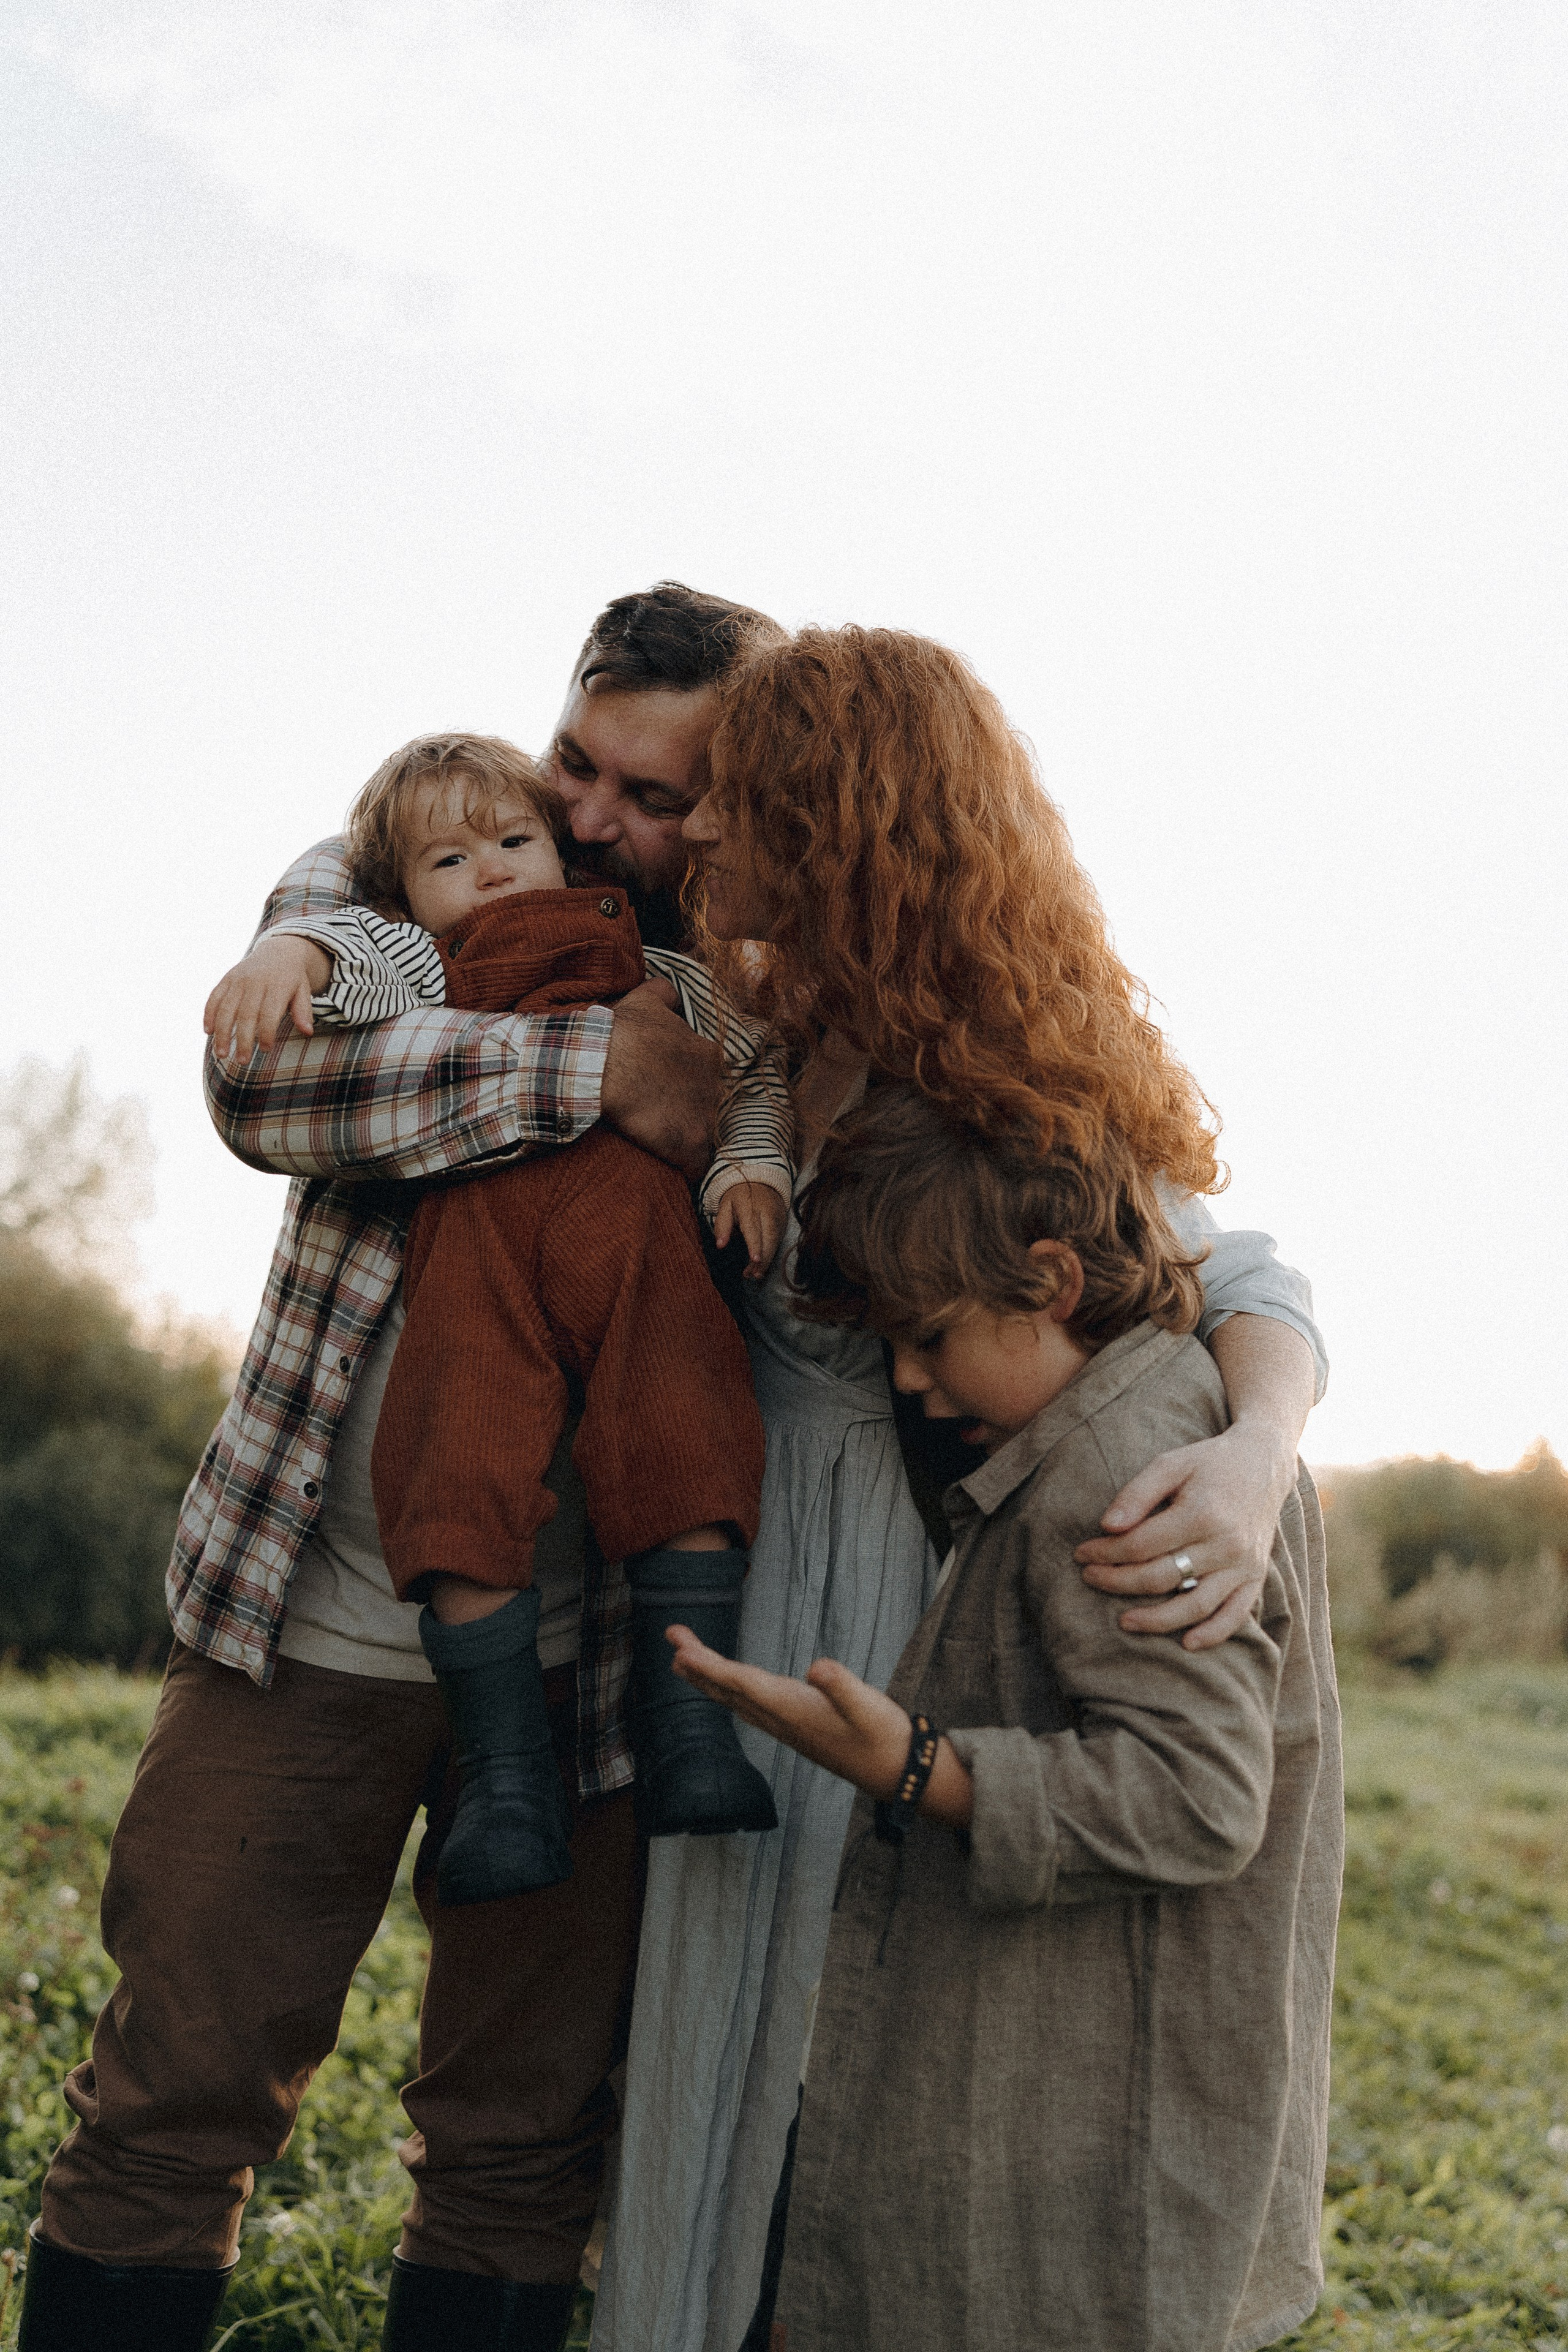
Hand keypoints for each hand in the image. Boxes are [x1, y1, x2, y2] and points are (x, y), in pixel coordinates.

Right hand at [205, 934, 330, 1065]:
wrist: (278, 951)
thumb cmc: (292, 979)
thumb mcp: (303, 991)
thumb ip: (303, 1011)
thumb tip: (308, 1032)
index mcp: (277, 985)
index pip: (269, 1013)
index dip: (266, 1033)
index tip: (265, 1050)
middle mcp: (255, 982)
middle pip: (246, 1014)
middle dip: (242, 1039)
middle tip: (242, 1061)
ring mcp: (238, 979)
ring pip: (226, 1008)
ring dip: (222, 1032)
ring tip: (221, 1054)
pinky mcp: (227, 979)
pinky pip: (214, 996)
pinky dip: (209, 1013)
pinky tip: (208, 1031)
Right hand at [600, 979, 722, 1181]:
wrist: (602, 1063)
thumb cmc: (620, 1032)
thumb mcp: (645, 1000)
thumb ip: (664, 994)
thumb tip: (671, 993)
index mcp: (707, 1053)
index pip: (706, 1078)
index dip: (686, 1088)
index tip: (666, 1094)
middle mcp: (715, 1084)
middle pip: (709, 1107)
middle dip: (690, 1114)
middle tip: (662, 1119)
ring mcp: (707, 1115)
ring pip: (705, 1136)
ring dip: (687, 1142)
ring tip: (664, 1147)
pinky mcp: (692, 1143)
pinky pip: (697, 1167)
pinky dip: (685, 1171)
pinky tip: (670, 1169)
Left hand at [669, 1629, 910, 1792]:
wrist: (896, 1772)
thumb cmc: (884, 1737)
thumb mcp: (869, 1707)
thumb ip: (843, 1687)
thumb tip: (818, 1668)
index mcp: (793, 1710)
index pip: (742, 1684)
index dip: (710, 1667)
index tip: (681, 1651)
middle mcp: (782, 1719)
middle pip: (729, 1689)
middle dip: (697, 1665)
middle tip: (672, 1635)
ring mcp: (786, 1726)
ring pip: (736, 1699)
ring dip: (707, 1678)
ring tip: (683, 1659)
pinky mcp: (795, 1727)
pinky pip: (750, 1706)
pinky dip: (729, 1691)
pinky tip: (726, 1687)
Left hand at [711, 1179, 788, 1277]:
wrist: (761, 1179)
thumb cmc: (739, 1195)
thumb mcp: (725, 1205)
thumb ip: (722, 1225)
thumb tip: (720, 1245)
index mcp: (750, 1208)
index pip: (753, 1228)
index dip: (755, 1245)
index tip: (755, 1260)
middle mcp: (767, 1213)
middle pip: (768, 1239)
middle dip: (762, 1260)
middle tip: (752, 1276)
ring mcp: (778, 1218)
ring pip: (775, 1242)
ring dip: (767, 1260)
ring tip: (755, 1275)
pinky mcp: (783, 1223)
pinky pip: (778, 1241)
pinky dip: (771, 1254)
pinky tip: (762, 1264)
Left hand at [1075, 1418, 1295, 1649]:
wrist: (1263, 1464)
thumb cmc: (1209, 1463)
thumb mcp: (1170, 1463)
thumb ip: (1138, 1493)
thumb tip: (1107, 1526)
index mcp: (1201, 1513)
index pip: (1141, 1545)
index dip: (1106, 1553)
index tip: (1082, 1554)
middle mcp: (1225, 1544)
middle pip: (1162, 1577)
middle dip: (1118, 1582)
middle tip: (1089, 1579)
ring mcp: (1243, 1564)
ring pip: (1195, 1605)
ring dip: (1157, 1620)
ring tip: (1124, 1622)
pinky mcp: (1256, 1576)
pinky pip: (1236, 1614)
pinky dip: (1213, 1633)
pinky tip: (1187, 1643)